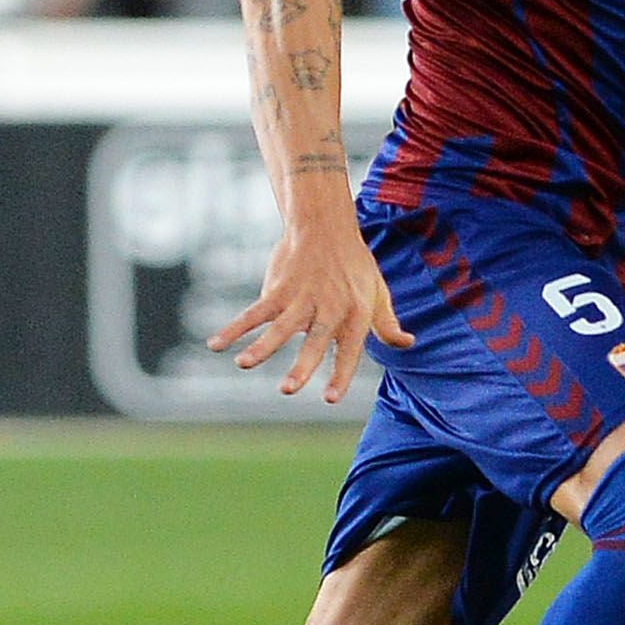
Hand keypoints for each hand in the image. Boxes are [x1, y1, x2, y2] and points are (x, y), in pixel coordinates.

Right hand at [207, 221, 411, 403]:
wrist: (326, 226)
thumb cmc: (355, 265)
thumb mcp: (378, 292)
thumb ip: (388, 323)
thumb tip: (408, 343)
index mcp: (356, 313)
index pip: (349, 349)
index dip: (340, 374)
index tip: (329, 399)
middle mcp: (329, 307)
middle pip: (314, 340)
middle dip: (301, 365)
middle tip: (287, 389)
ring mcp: (302, 297)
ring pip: (280, 326)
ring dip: (261, 346)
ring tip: (244, 364)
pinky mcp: (279, 288)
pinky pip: (254, 311)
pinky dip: (235, 327)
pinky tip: (217, 344)